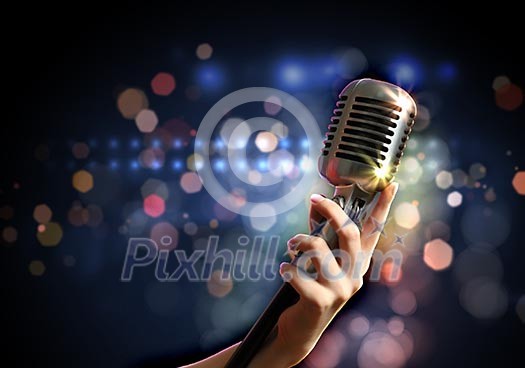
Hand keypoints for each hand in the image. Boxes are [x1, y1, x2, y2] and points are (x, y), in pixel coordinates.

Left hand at [268, 183, 398, 366]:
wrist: (301, 331)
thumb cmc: (310, 289)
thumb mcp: (320, 262)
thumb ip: (320, 234)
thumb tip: (315, 205)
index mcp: (358, 264)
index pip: (373, 232)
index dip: (382, 208)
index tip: (391, 184)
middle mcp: (354, 276)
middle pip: (349, 233)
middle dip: (331, 210)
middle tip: (314, 199)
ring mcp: (340, 290)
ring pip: (319, 249)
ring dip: (300, 241)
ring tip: (291, 245)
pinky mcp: (320, 301)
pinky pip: (297, 273)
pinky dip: (286, 267)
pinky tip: (284, 270)